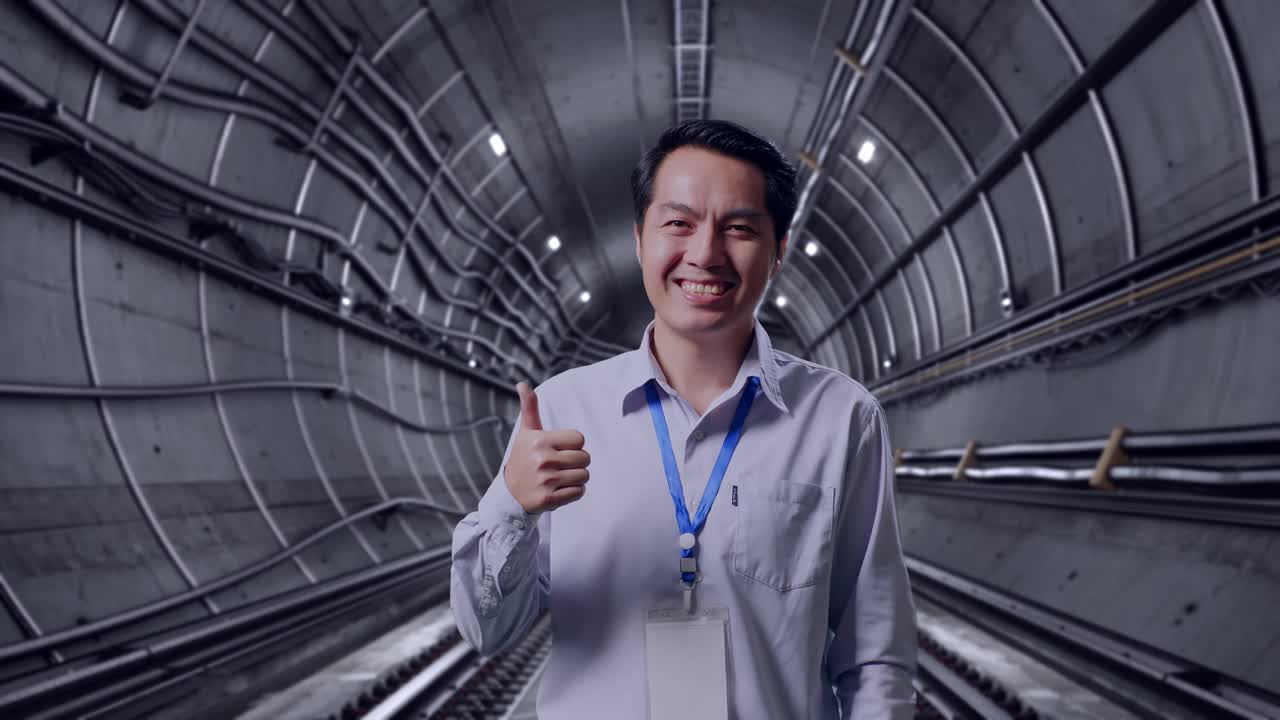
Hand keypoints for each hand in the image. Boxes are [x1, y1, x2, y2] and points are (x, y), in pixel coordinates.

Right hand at [503, 382, 590, 513]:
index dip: (573, 445)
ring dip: (576, 478)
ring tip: (560, 478)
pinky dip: (574, 492)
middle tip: (560, 466)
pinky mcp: (549, 500)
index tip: (559, 450)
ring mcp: (545, 481)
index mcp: (539, 440)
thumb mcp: (526, 433)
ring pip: (584, 476)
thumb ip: (529, 408)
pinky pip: (579, 492)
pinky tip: (560, 490)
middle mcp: (542, 460)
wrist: (510, 494)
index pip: (580, 439)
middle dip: (577, 462)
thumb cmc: (523, 459)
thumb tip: (522, 384)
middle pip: (585, 458)